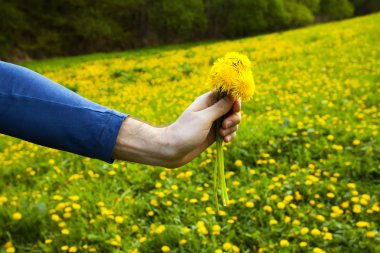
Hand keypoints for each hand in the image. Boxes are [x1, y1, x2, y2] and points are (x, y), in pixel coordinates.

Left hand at [112, 90, 240, 167]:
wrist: (173, 150)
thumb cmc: (186, 132)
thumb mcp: (204, 118)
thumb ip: (220, 107)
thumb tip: (233, 94)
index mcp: (208, 101)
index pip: (228, 93)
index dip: (235, 100)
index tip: (234, 109)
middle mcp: (212, 110)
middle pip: (233, 108)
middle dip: (234, 117)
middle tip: (225, 125)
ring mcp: (214, 122)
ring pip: (233, 121)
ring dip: (232, 128)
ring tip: (222, 135)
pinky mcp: (215, 133)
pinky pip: (229, 131)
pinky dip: (230, 135)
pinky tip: (225, 141)